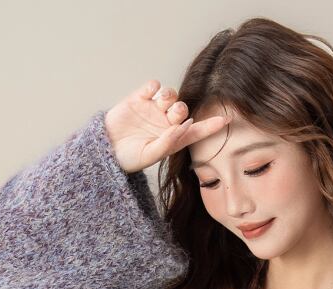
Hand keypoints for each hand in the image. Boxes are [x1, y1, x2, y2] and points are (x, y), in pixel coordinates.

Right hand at [104, 78, 229, 173]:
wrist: (104, 149)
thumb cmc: (128, 158)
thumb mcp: (149, 155)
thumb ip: (168, 143)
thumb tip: (184, 126)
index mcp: (172, 139)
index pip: (196, 131)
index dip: (211, 126)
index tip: (227, 120)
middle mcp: (165, 123)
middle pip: (183, 109)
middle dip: (181, 109)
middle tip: (172, 115)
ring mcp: (153, 109)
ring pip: (171, 95)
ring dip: (169, 97)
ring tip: (160, 104)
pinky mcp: (139, 98)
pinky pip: (154, 86)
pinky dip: (155, 87)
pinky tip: (150, 94)